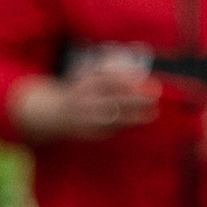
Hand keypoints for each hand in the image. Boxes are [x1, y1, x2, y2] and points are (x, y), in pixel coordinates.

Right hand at [9, 62, 157, 143]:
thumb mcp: (87, 75)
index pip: (108, 81)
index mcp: (85, 85)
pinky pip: (109, 130)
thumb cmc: (76, 91)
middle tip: (154, 97)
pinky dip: (124, 126)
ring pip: (114, 119)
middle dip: (136, 100)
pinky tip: (136, 122)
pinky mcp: (88, 134)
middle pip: (115, 101)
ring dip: (135, 117)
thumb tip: (136, 72)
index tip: (142, 80)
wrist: (52, 115)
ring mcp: (86, 120)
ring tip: (152, 113)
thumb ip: (108, 72)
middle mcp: (85, 103)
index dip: (127, 80)